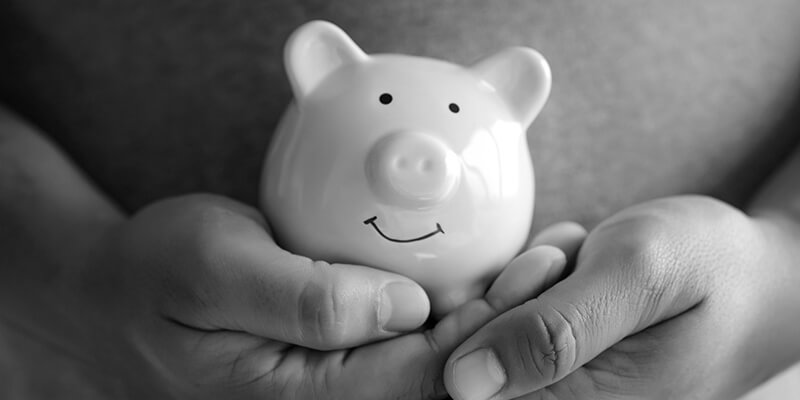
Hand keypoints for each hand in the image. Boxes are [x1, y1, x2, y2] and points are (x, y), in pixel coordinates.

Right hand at [63, 193, 584, 398]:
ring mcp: (330, 391)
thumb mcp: (213, 268)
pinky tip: (487, 279)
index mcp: (300, 398)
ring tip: (545, 264)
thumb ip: (304, 298)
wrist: (112, 300)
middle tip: (561, 258)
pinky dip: (456, 314)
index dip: (489, 325)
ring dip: (492, 319)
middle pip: (442, 378)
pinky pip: (408, 349)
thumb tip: (403, 308)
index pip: (421, 375)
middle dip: (509, 322)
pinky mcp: (335, 368)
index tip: (541, 268)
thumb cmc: (152, 277)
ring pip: (433, 367)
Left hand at [444, 195, 799, 399]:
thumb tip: (464, 384)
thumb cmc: (710, 268)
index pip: (457, 390)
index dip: (463, 330)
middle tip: (560, 269)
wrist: (758, 277)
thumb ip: (552, 331)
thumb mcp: (637, 275)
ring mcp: (564, 392)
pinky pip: (511, 332)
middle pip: (462, 367)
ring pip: (484, 341)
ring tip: (578, 270)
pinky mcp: (562, 371)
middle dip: (497, 304)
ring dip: (516, 292)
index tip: (527, 282)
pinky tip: (573, 276)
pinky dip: (528, 293)